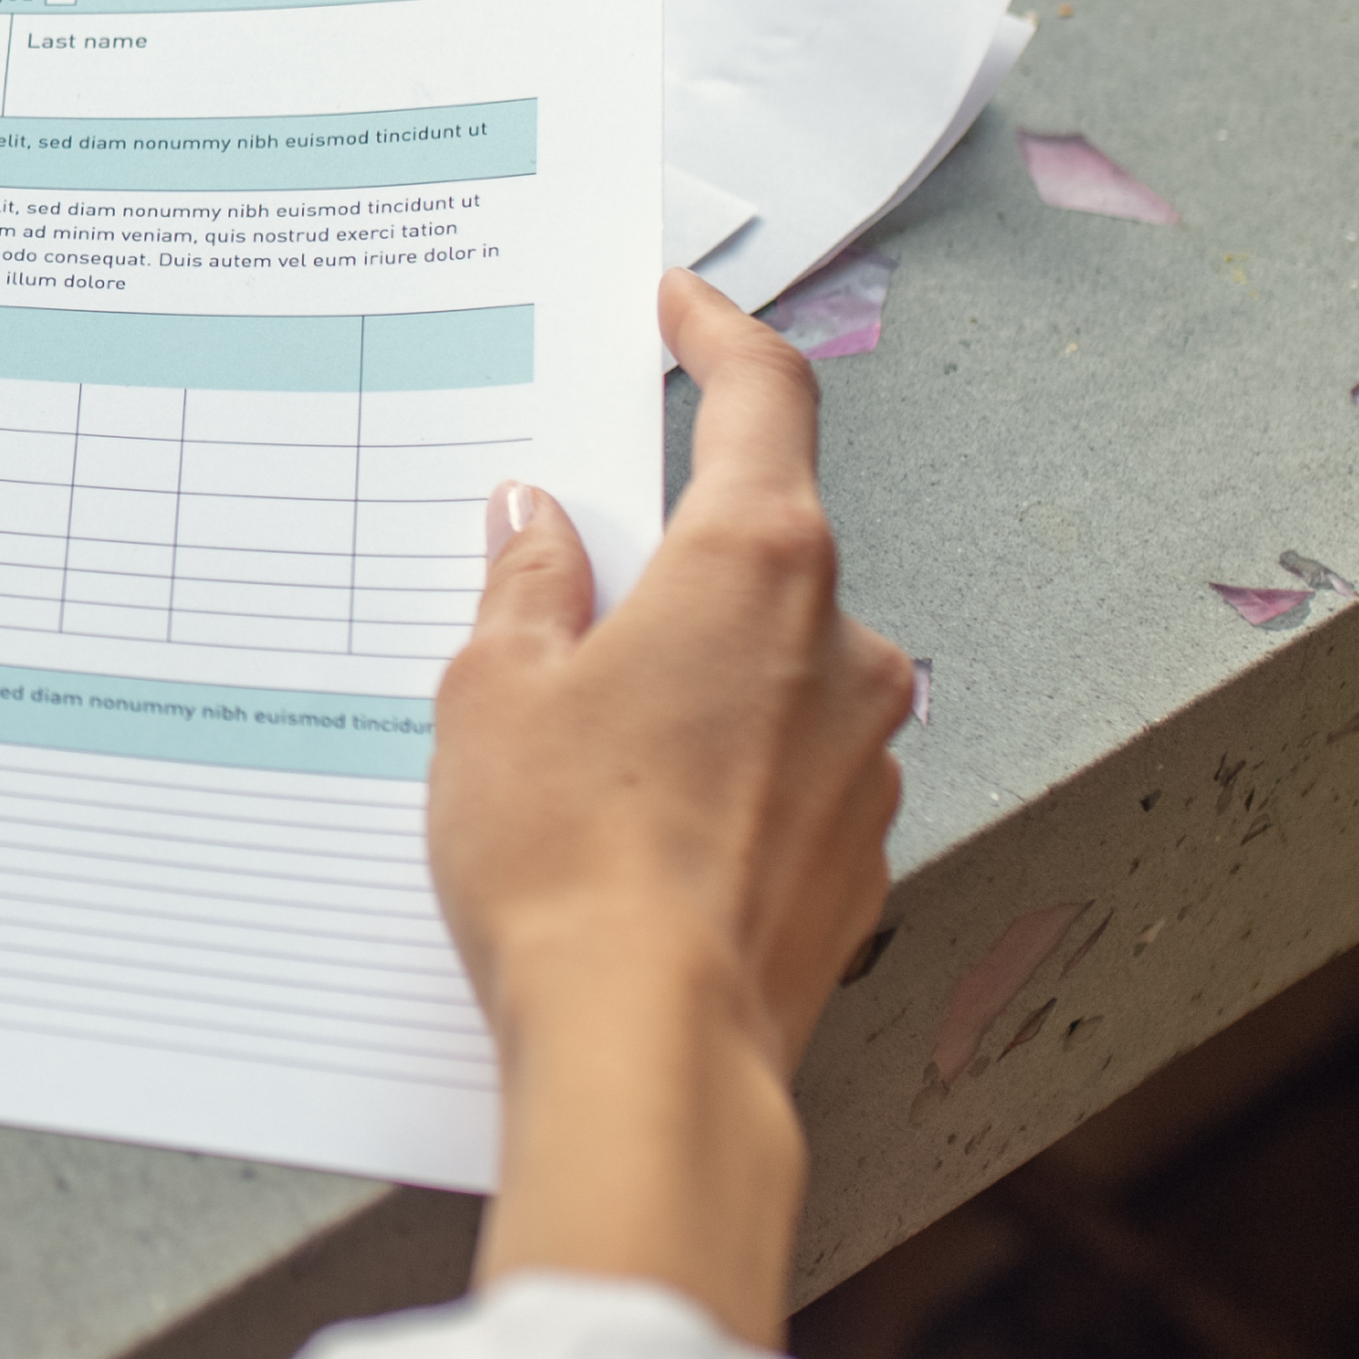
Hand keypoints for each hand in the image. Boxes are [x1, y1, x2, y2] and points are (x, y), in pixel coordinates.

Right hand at [425, 271, 912, 1340]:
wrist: (653, 1052)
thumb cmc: (570, 864)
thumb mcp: (493, 691)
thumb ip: (526, 585)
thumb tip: (540, 528)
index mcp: (758, 565)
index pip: (763, 394)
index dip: (719, 333)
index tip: (684, 306)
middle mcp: (843, 644)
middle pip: (763, 539)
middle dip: (669, 545)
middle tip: (566, 575)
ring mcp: (865, 754)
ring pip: (774, 663)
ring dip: (694, 668)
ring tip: (579, 737)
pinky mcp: (859, 852)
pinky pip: (786, 765)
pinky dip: (720, 764)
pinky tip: (632, 821)